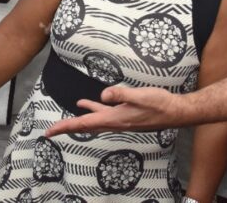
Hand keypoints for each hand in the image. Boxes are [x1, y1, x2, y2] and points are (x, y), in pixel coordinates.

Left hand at [44, 85, 187, 136]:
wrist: (176, 112)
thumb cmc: (160, 103)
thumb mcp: (140, 95)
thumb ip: (121, 94)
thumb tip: (103, 95)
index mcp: (115, 119)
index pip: (85, 123)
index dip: (66, 126)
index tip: (50, 132)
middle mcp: (115, 122)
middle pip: (85, 126)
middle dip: (67, 128)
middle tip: (51, 132)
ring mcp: (120, 119)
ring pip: (93, 121)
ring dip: (78, 120)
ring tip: (65, 120)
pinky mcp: (125, 114)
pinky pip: (103, 115)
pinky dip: (93, 110)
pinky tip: (89, 103)